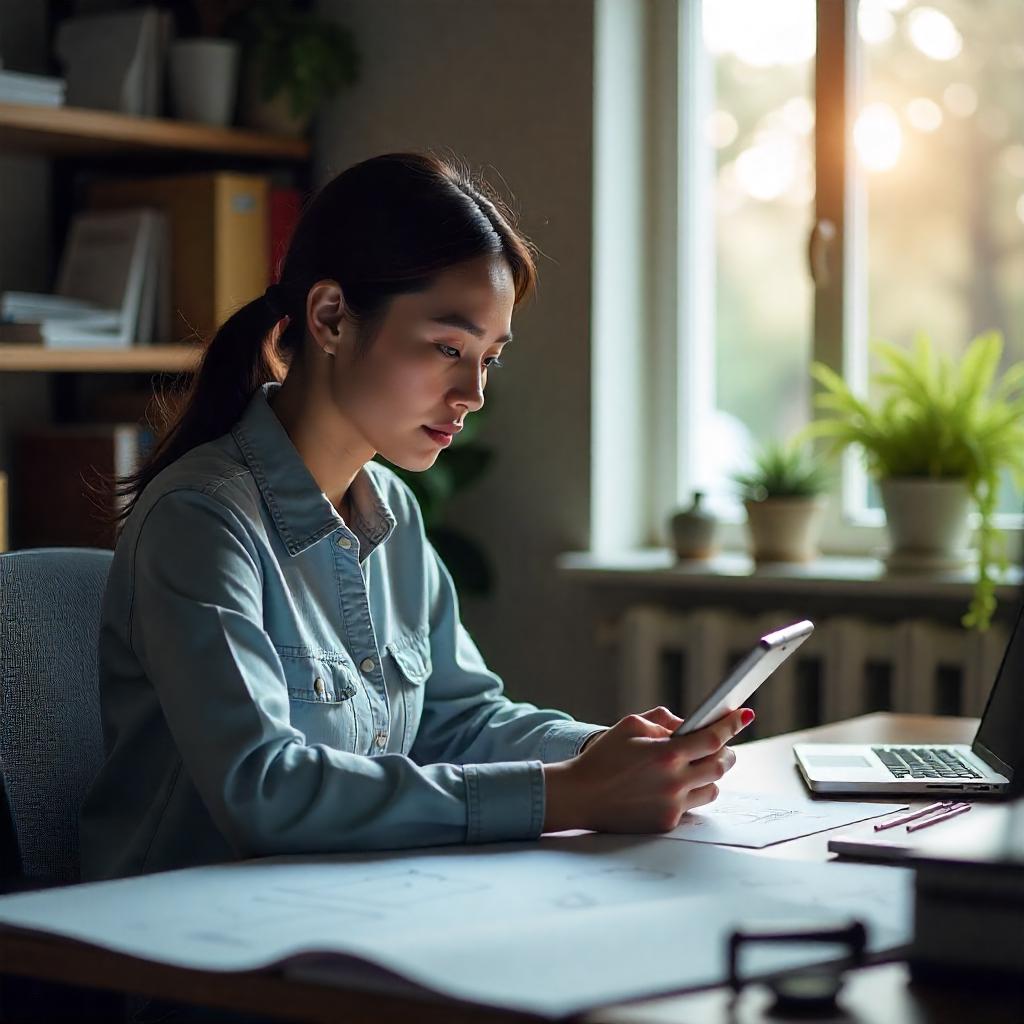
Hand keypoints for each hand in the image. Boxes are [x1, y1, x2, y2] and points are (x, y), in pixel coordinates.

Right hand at [542, 706, 753, 832]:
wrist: (580, 795)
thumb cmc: (603, 757)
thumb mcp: (630, 725)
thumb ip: (663, 720)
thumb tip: (688, 724)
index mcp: (666, 754)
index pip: (713, 738)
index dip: (731, 725)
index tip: (745, 715)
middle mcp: (674, 782)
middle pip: (720, 766)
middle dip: (726, 752)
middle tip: (723, 744)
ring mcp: (672, 806)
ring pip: (712, 788)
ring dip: (711, 774)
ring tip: (699, 765)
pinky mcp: (666, 822)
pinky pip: (692, 806)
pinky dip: (690, 792)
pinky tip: (678, 784)